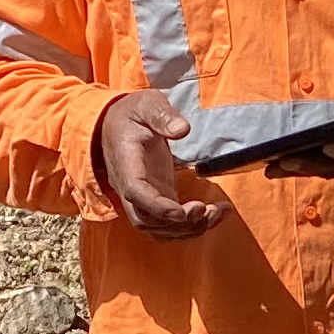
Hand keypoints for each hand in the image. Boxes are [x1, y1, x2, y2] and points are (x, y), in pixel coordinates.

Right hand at [94, 92, 225, 239]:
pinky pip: (170, 223)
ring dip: (189, 229)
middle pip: (147, 220)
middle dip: (177, 224)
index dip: (159, 207)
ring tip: (218, 213)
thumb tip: (182, 129)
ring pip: (158, 228)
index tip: (183, 212)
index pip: (136, 193)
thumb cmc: (131, 114)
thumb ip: (163, 115)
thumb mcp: (146, 104)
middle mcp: (130, 188)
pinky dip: (193, 225)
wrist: (114, 124)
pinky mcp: (157, 198)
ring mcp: (143, 197)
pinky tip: (216, 213)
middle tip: (207, 210)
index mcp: (126, 164)